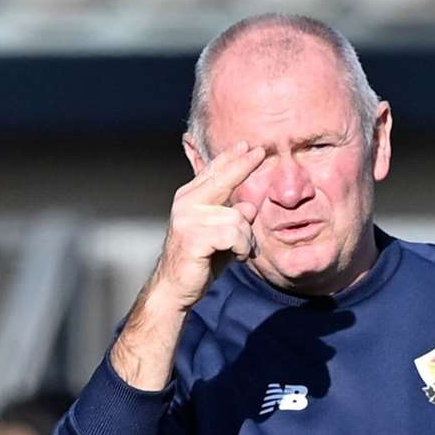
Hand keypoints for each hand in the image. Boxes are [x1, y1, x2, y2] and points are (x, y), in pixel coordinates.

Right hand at [150, 140, 265, 312]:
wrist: (174, 288)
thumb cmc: (199, 261)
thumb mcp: (220, 234)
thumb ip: (234, 217)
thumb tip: (251, 204)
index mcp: (190, 199)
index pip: (213, 172)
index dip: (231, 158)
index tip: (247, 146)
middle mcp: (186, 203)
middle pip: (223, 179)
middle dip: (243, 165)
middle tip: (260, 152)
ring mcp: (188, 219)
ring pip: (237, 217)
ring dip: (246, 238)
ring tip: (241, 251)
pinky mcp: (194, 237)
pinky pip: (234, 235)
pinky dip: (242, 247)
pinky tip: (237, 256)